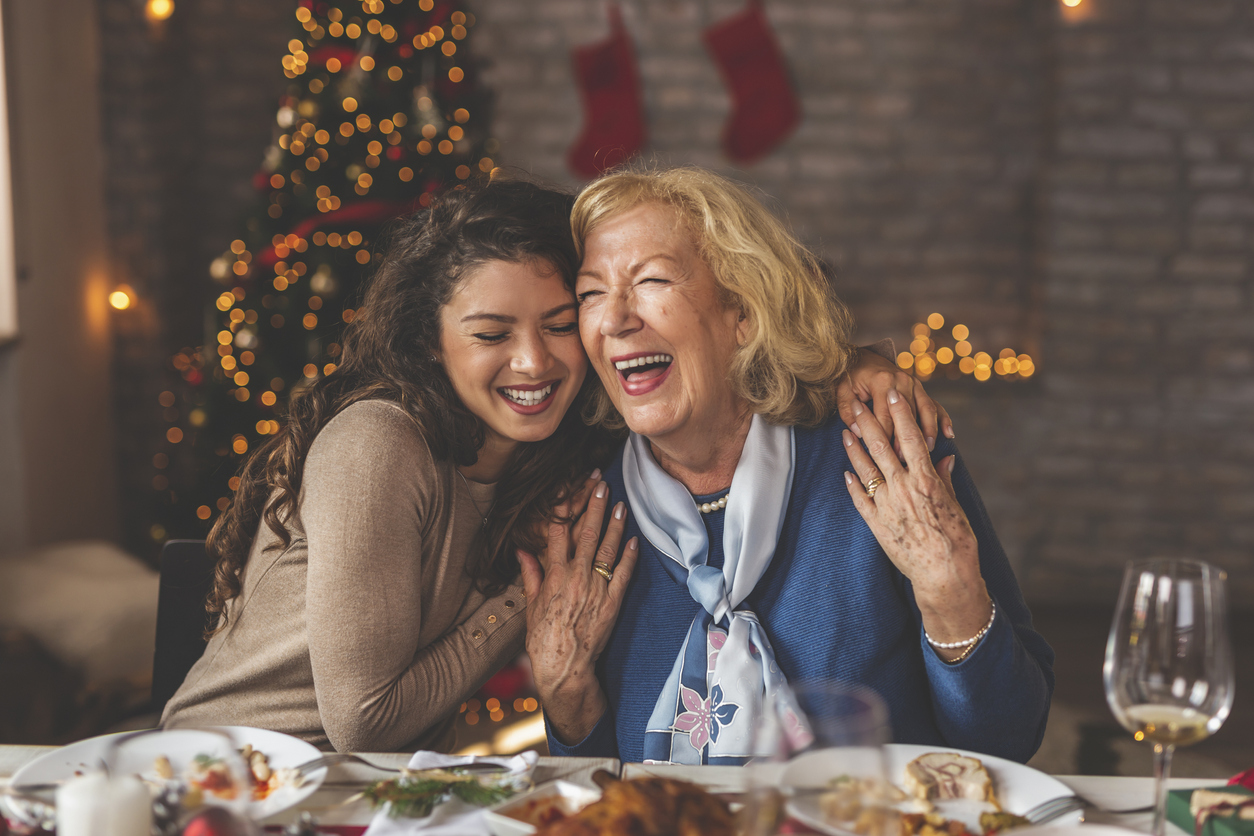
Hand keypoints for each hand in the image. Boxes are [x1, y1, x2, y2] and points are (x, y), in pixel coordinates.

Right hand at [519, 480, 638, 743]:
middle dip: (594, 506)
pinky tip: (634, 539)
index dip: (564, 507)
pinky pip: (623, 574)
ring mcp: (596, 589)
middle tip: (600, 483)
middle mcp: (576, 578)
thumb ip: (531, 575)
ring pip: (607, 549)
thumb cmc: (544, 639)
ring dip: (614, 525)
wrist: (565, 668)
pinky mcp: (613, 603)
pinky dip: (629, 556)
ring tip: (620, 504)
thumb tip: (522, 551)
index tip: (569, 488)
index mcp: (554, 576)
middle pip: (586, 534)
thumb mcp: (532, 605)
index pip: (558, 532)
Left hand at [836, 349, 953, 454]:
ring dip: (928, 432)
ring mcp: (914, 384)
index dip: (884, 438)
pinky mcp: (920, 388)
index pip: (884, 416)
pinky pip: (934, 405)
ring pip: (926, 410)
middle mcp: (901, 381)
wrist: (864, 358)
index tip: (884, 457)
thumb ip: (848, 412)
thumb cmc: (851, 377)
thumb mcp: (842, 391)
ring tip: (928, 450)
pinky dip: (942, 419)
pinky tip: (949, 434)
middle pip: (907, 416)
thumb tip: (858, 432)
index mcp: (881, 382)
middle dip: (906, 440)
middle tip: (904, 461)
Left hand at [841, 390, 990, 659]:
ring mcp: (887, 506)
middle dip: (868, 422)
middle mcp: (904, 488)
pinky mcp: (877, 524)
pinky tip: (846, 471)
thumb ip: (945, 479)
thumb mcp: (956, 505)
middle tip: (856, 403)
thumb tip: (944, 457)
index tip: (894, 393)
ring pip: (865, 469)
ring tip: (844, 431)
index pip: (910, 437)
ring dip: (853, 448)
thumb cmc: (957, 541)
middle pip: (881, 447)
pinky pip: (860, 499)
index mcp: (926, 480)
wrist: (945, 575)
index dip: (901, 413)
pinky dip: (853, 484)